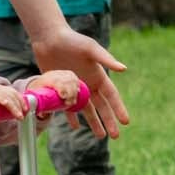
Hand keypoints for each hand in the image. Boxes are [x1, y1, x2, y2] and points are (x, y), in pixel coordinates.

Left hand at [29, 24, 128, 139]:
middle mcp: (89, 83)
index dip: (119, 108)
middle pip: (101, 106)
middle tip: (115, 136)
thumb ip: (106, 59)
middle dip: (109, 121)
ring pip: (87, 109)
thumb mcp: (90, 48)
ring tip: (100, 136)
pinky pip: (67, 106)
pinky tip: (75, 127)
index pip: (112, 96)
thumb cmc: (72, 40)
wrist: (49, 38)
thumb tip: (123, 69)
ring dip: (93, 122)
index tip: (126, 122)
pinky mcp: (62, 89)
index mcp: (98, 75)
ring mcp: (76, 87)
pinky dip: (71, 116)